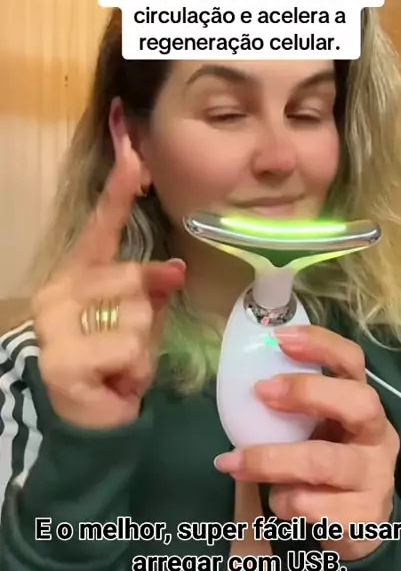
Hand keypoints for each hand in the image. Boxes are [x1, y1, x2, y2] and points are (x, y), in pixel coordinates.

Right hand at [33, 135, 184, 428]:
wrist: (90, 419)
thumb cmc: (116, 362)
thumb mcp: (142, 320)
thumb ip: (154, 290)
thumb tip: (174, 268)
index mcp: (78, 274)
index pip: (101, 227)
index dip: (119, 190)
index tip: (133, 151)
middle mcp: (59, 291)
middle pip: (131, 277)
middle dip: (148, 315)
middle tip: (130, 345)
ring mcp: (56, 325)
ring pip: (136, 315)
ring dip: (144, 348)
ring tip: (122, 365)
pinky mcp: (64, 359)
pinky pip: (128, 349)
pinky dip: (135, 371)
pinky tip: (115, 382)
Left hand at [214, 325, 399, 560]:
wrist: (359, 532)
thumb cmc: (328, 470)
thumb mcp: (317, 433)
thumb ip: (294, 412)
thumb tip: (241, 385)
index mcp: (365, 407)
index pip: (354, 363)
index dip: (321, 345)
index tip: (279, 338)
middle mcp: (379, 437)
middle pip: (359, 403)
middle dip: (308, 392)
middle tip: (261, 390)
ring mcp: (376, 478)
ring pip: (324, 462)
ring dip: (271, 460)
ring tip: (233, 463)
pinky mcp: (365, 518)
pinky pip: (312, 506)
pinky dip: (283, 502)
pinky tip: (279, 502)